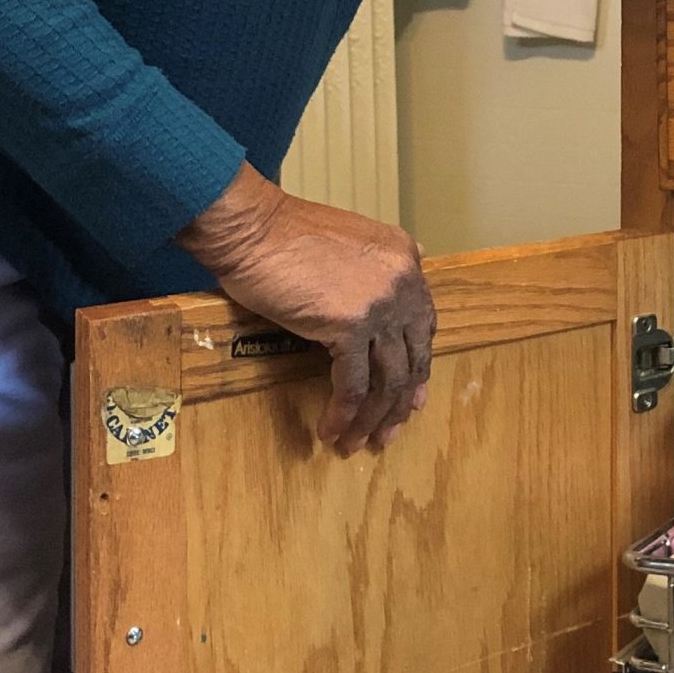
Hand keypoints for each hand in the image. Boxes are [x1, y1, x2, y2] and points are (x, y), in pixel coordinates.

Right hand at [177, 165, 434, 455]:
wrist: (251, 228)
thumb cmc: (284, 235)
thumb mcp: (349, 240)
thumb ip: (375, 266)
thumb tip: (396, 286)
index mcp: (404, 259)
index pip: (422, 326)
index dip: (416, 368)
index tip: (410, 401)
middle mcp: (402, 283)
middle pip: (410, 358)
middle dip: (398, 404)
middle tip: (385, 435)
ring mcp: (380, 305)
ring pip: (387, 379)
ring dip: (372, 419)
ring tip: (357, 444)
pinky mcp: (349, 326)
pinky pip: (353, 384)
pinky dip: (343, 413)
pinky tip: (331, 432)